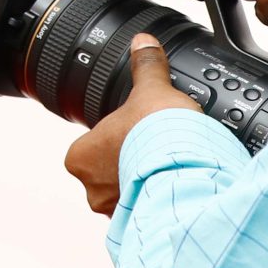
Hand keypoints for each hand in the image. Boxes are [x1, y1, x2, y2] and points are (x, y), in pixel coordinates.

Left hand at [64, 36, 199, 214]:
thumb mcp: (151, 91)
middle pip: (111, 174)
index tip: (136, 137)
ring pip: (130, 197)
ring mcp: (115, 210)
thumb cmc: (160, 135)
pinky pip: (151, 214)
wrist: (188, 168)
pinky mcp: (143, 222)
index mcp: (79, 157)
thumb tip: (143, 44)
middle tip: (156, 156)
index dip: (118, 140)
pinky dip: (163, 205)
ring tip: (170, 173)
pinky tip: (178, 192)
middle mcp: (92, 188)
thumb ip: (146, 68)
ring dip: (149, 188)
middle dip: (132, 167)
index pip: (94, 146)